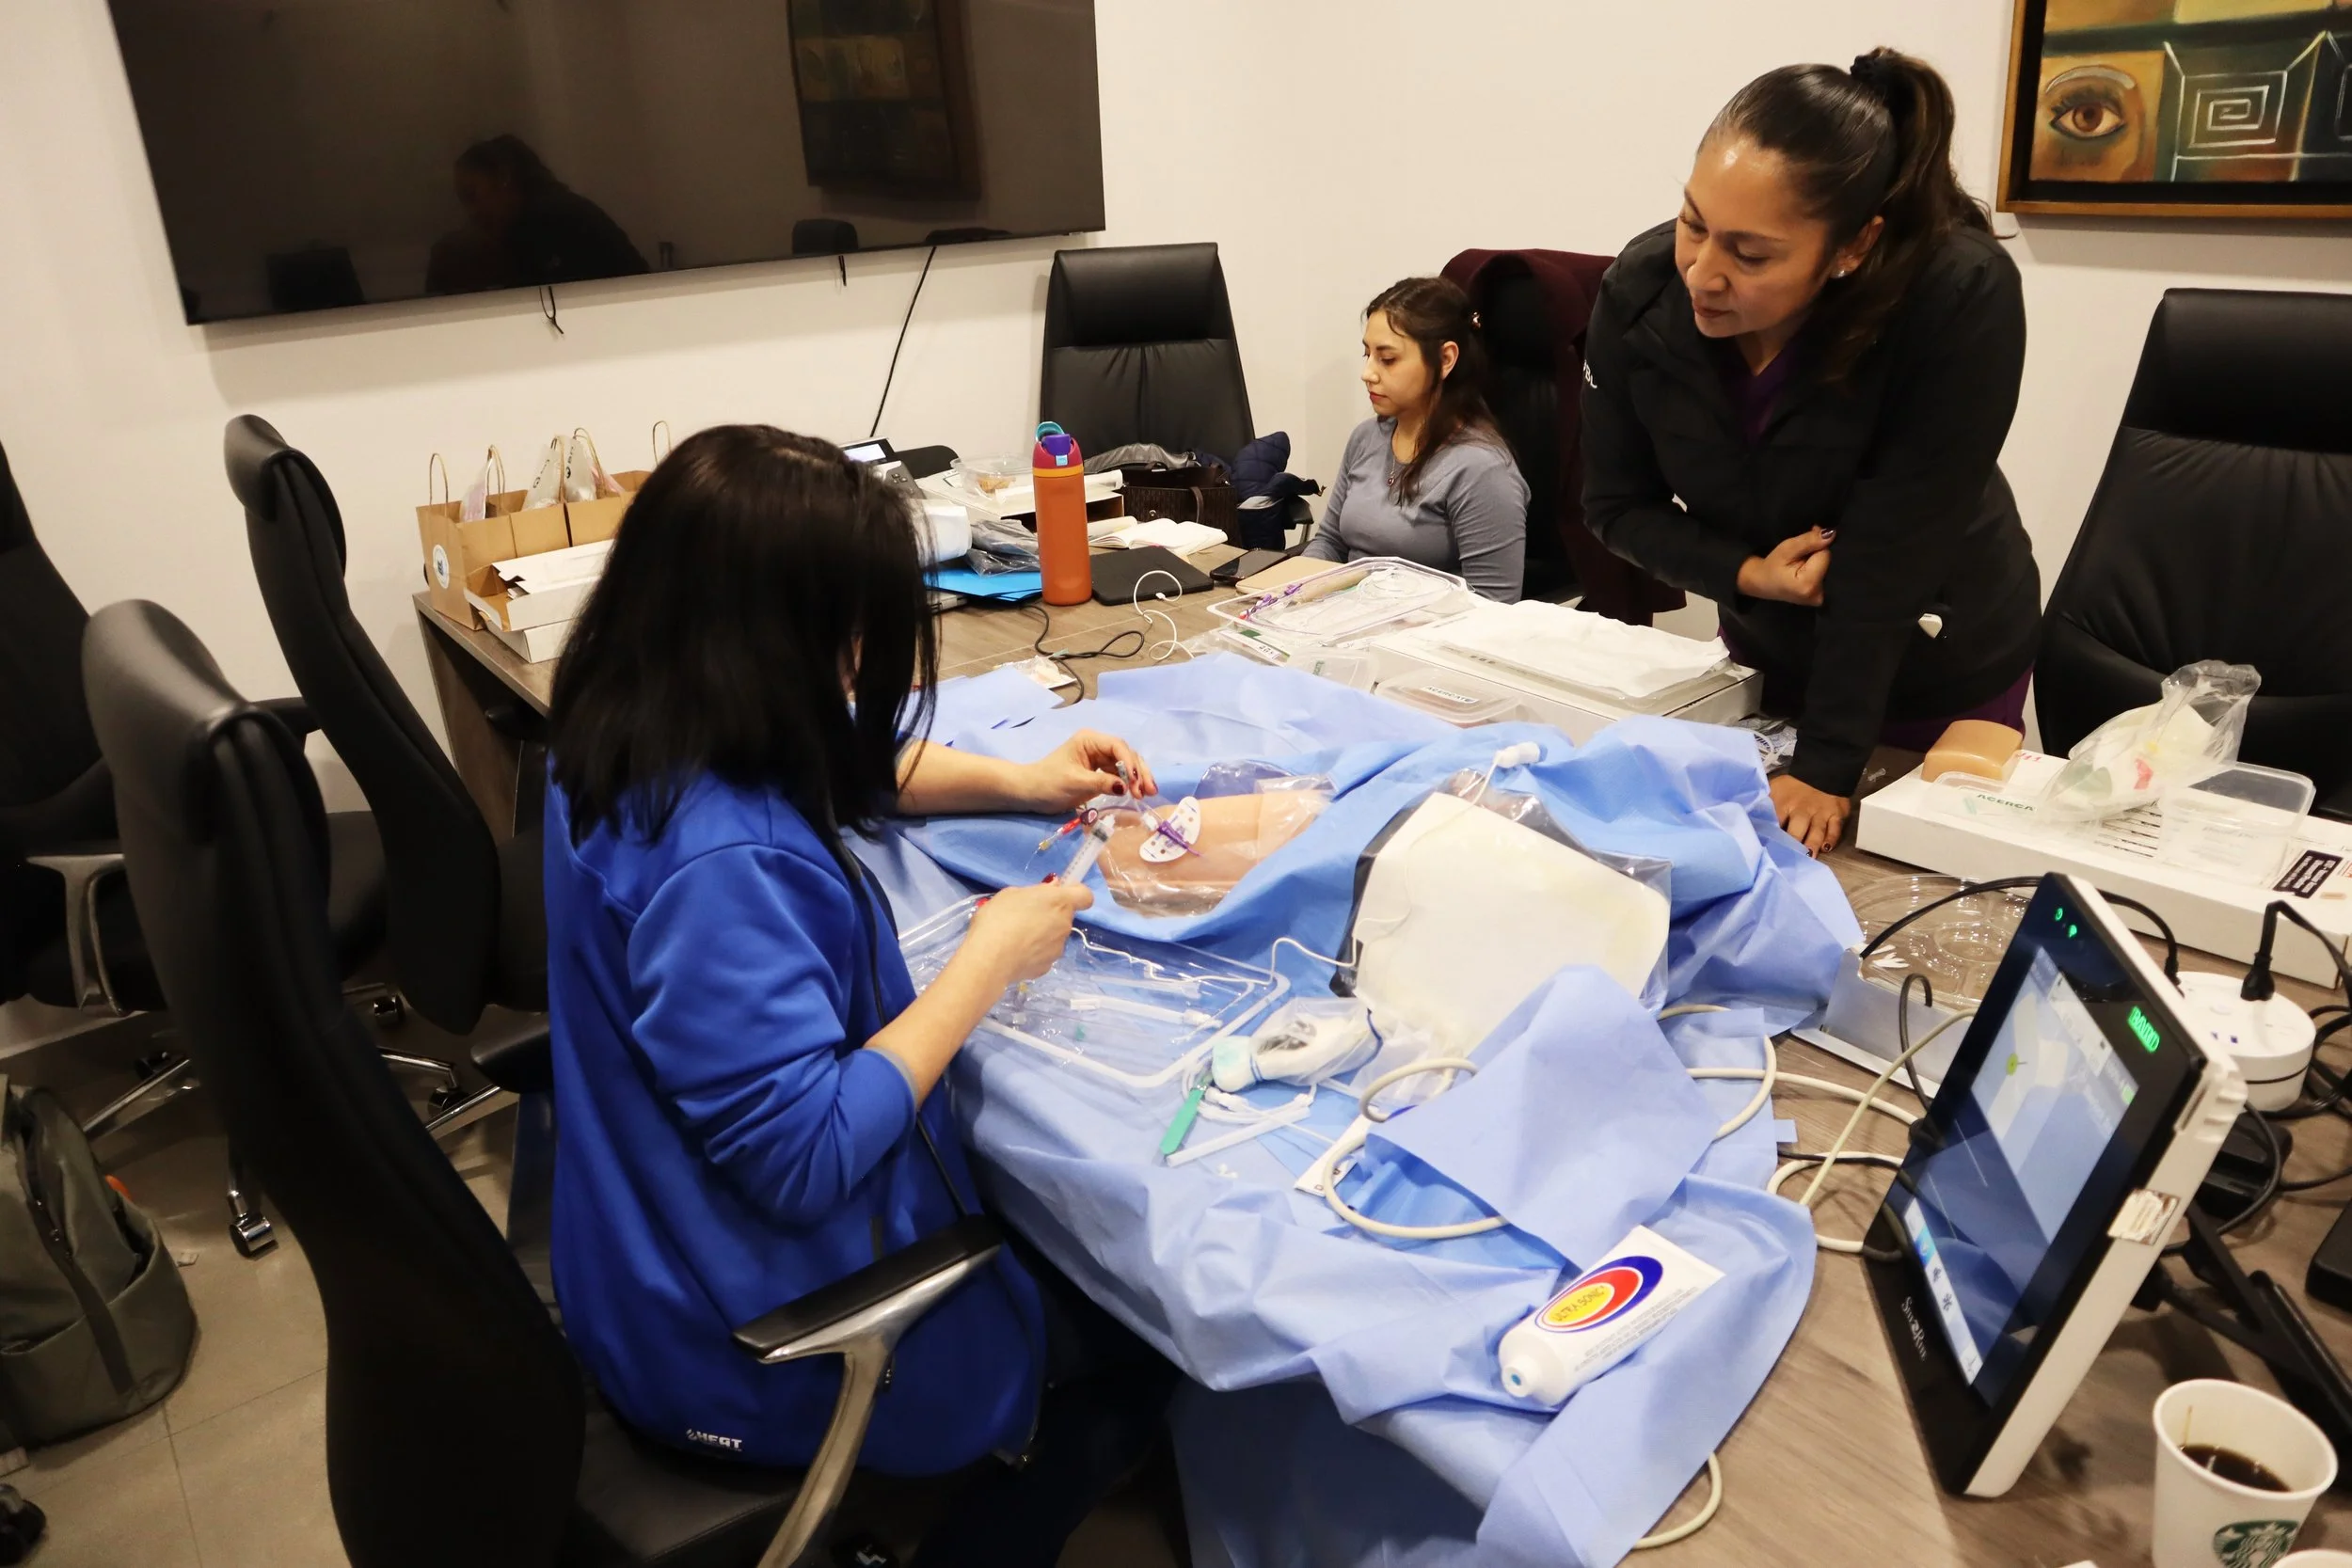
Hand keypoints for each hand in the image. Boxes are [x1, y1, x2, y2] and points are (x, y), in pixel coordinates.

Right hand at [963, 881, 1092, 987]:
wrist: (989, 957)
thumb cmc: (999, 918)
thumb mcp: (1011, 894)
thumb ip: (1035, 892)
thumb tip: (1049, 892)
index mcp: (1060, 902)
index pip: (1085, 896)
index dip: (1076, 893)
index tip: (1060, 893)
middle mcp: (1065, 925)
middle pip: (1064, 917)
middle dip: (1050, 915)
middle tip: (1025, 916)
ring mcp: (1058, 948)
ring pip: (1054, 937)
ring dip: (1042, 935)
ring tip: (1016, 938)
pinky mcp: (1047, 967)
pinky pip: (1044, 955)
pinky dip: (1034, 953)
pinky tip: (1015, 953)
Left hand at [1014, 730, 1156, 812]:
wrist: (1031, 793)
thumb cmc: (1048, 783)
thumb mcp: (1075, 783)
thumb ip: (1102, 783)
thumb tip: (1125, 786)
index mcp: (1090, 740)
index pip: (1117, 746)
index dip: (1129, 763)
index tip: (1135, 782)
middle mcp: (1098, 746)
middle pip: (1127, 754)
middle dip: (1138, 771)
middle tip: (1148, 791)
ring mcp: (1100, 759)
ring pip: (1127, 765)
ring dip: (1138, 778)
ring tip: (1148, 794)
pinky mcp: (1100, 772)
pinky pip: (1120, 775)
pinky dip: (1130, 784)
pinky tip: (1138, 793)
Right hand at [1737, 528, 1833, 606]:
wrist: (1761, 583)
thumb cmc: (1771, 566)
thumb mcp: (1787, 548)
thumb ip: (1810, 540)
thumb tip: (1831, 533)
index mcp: (1809, 584)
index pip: (1825, 555)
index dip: (1815, 547)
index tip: (1801, 548)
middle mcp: (1818, 596)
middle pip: (1828, 563)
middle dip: (1816, 556)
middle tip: (1799, 558)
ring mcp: (1819, 600)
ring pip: (1827, 570)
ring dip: (1817, 563)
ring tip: (1800, 566)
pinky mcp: (1819, 599)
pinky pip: (1825, 578)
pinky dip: (1817, 572)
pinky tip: (1804, 573)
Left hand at [1770, 774, 1851, 855]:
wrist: (1821, 773)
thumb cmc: (1791, 789)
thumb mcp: (1774, 790)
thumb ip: (1763, 805)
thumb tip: (1748, 819)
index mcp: (1783, 804)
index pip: (1775, 821)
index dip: (1772, 836)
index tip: (1767, 850)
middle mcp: (1802, 809)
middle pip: (1798, 828)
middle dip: (1794, 842)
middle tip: (1790, 857)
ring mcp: (1820, 812)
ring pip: (1817, 830)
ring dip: (1812, 844)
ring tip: (1809, 856)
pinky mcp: (1836, 814)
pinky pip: (1835, 828)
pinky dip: (1831, 838)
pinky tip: (1826, 848)